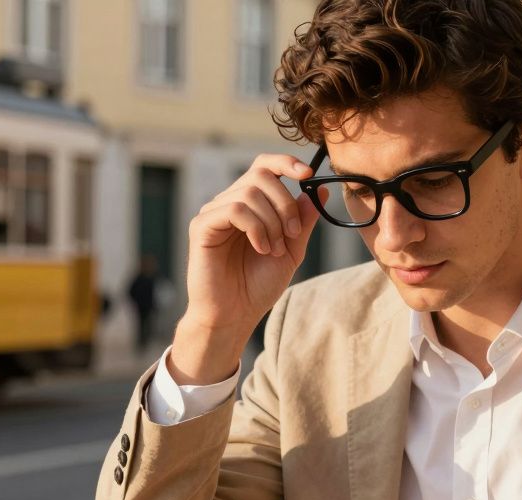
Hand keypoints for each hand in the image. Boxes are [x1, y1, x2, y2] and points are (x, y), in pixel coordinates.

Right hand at [169, 155, 324, 383]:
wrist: (234, 315)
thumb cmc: (257, 286)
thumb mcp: (291, 250)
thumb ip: (303, 220)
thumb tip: (319, 188)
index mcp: (250, 205)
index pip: (264, 167)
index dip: (285, 163)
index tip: (308, 174)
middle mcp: (229, 203)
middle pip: (260, 175)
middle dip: (285, 203)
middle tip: (293, 234)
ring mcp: (213, 213)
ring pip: (249, 192)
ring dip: (272, 221)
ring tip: (274, 249)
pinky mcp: (202, 226)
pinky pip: (234, 208)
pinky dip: (255, 227)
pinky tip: (260, 248)